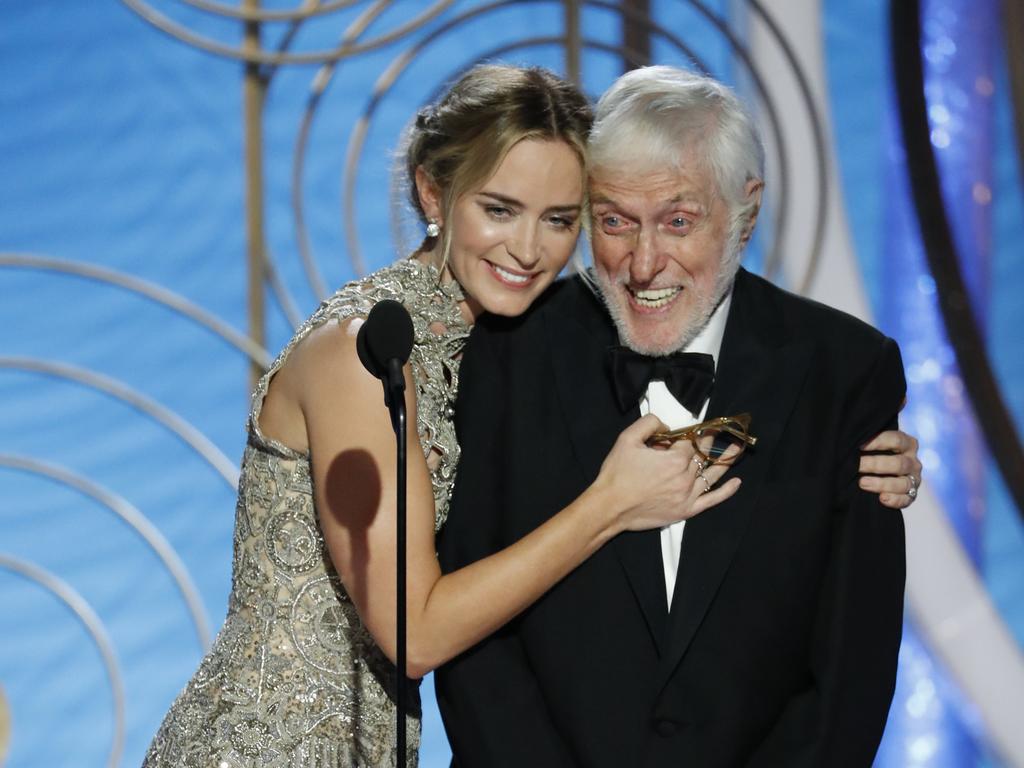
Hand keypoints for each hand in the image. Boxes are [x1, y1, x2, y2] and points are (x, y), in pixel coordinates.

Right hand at [594, 414, 741, 533]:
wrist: (609, 507)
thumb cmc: (617, 474)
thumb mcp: (627, 439)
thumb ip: (650, 423)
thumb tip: (667, 426)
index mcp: (674, 460)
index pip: (691, 441)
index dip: (693, 433)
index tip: (698, 427)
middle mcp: (685, 478)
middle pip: (701, 456)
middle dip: (707, 443)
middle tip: (715, 433)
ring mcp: (687, 496)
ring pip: (711, 475)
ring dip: (725, 461)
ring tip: (736, 450)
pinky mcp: (685, 511)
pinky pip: (711, 500)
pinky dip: (726, 492)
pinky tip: (736, 482)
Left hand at [858, 429, 921, 508]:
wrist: (874, 474)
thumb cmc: (870, 453)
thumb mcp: (871, 444)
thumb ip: (867, 440)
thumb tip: (851, 438)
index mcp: (906, 443)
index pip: (896, 440)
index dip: (878, 442)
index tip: (859, 445)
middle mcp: (912, 461)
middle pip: (899, 463)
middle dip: (875, 464)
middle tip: (858, 465)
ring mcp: (913, 479)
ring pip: (903, 483)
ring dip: (882, 483)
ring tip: (862, 483)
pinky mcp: (910, 495)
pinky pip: (906, 499)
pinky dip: (895, 500)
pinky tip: (882, 498)